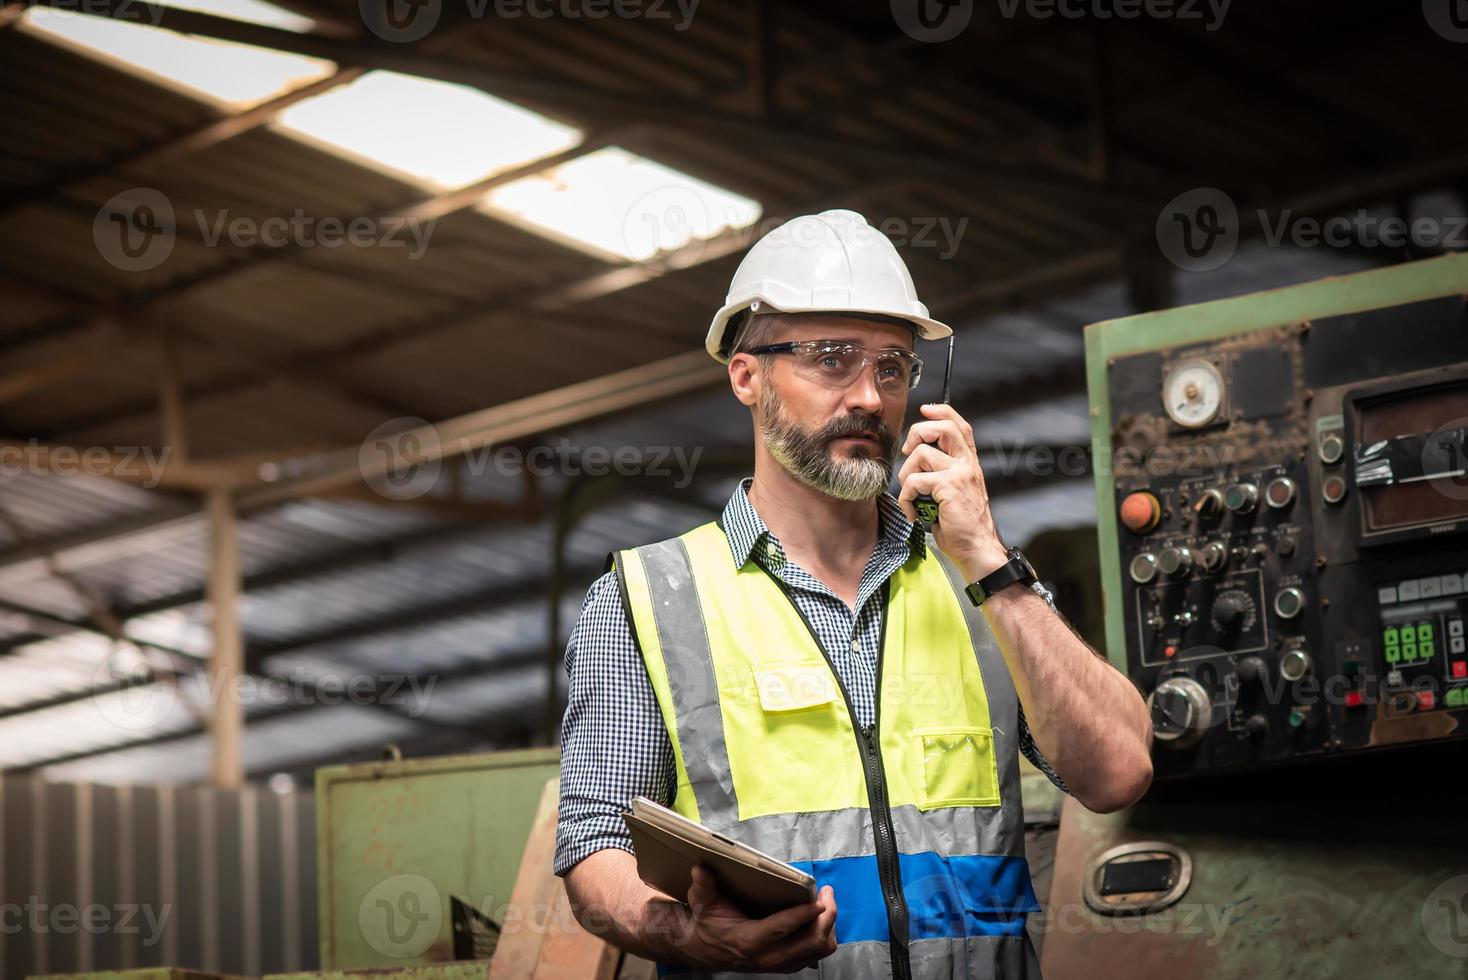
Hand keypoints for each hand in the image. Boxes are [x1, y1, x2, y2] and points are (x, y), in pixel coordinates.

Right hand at [680, 864, 836, 972]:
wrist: (705, 951)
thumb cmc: (708, 924)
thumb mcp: (702, 903)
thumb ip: (703, 886)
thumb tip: (699, 869)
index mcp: (749, 940)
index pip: (782, 929)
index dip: (803, 915)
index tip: (819, 901)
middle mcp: (768, 956)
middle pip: (811, 942)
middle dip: (826, 917)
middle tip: (827, 893)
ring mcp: (779, 964)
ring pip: (818, 951)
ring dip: (828, 927)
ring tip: (826, 904)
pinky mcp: (785, 965)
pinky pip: (815, 956)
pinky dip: (823, 938)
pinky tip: (820, 920)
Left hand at [897, 403, 1008, 581]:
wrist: (977, 549)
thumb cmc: (961, 525)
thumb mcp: (954, 492)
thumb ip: (942, 473)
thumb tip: (916, 457)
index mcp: (969, 462)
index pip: (960, 425)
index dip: (941, 412)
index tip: (925, 410)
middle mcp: (967, 464)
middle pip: (942, 427)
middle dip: (917, 433)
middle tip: (908, 452)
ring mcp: (960, 473)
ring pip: (920, 454)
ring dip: (905, 476)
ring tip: (911, 497)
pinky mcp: (949, 487)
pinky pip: (914, 481)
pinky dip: (906, 499)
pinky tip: (913, 513)